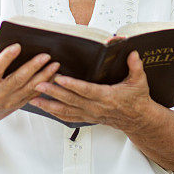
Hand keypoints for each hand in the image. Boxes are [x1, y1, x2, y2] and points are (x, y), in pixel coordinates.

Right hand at [0, 44, 59, 129]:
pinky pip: (33, 95)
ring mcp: (9, 102)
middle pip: (17, 79)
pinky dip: (44, 85)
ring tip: (54, 65)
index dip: (7, 57)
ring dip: (44, 76)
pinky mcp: (17, 105)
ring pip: (29, 88)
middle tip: (45, 55)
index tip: (17, 46)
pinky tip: (53, 76)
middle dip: (33, 66)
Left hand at [28, 50, 156, 131]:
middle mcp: (96, 107)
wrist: (138, 120)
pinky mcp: (87, 118)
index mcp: (107, 97)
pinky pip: (68, 117)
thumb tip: (133, 53)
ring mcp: (90, 114)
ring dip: (49, 105)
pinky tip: (44, 108)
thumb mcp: (140, 81)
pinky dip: (55, 113)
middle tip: (38, 85)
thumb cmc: (137, 100)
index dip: (72, 85)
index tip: (59, 78)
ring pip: (66, 111)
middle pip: (71, 100)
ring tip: (34, 99)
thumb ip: (136, 66)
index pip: (86, 90)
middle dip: (53, 92)